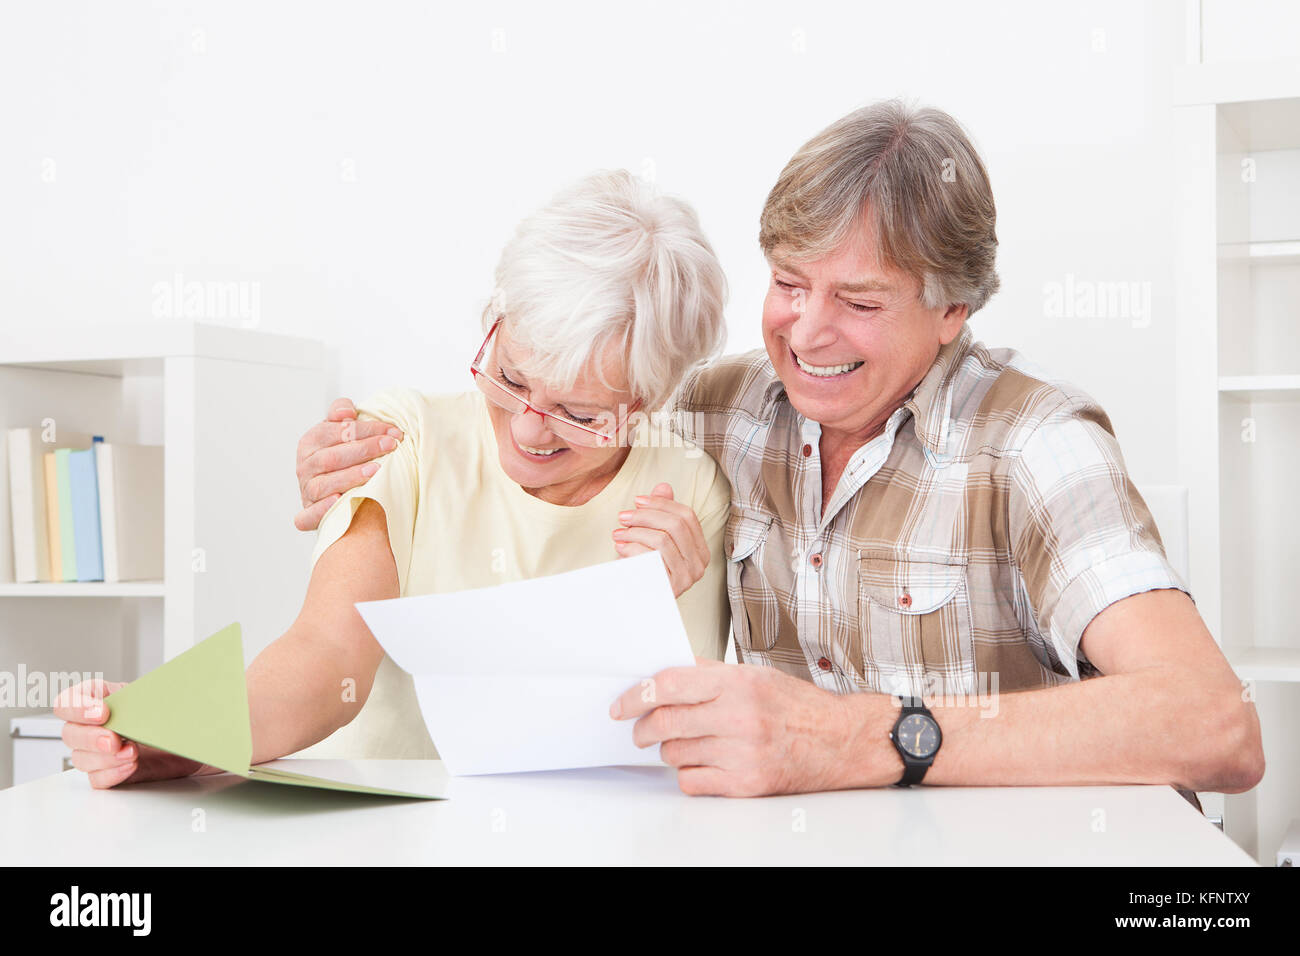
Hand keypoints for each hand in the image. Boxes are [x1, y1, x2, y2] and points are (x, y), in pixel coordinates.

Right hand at [53, 679, 215, 788]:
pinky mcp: (111, 773)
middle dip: (91, 737)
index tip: (102, 712)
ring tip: (132, 752)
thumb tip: (150, 694)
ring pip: (81, 758)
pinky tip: (131, 766)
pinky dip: (113, 774)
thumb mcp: (164, 696)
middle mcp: (96, 726)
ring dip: (104, 758)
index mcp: (104, 698)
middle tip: (114, 740)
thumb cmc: (177, 713)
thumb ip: (148, 695)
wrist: (198, 740)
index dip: (78, 706)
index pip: (70, 700)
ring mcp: (101, 752)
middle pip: (70, 733)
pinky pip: (97, 779)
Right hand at [295, 397, 403, 530]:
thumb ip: (340, 412)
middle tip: (390, 446)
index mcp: (310, 443)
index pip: (335, 432)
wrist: (335, 491)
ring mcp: (305, 492)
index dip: (365, 430)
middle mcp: (305, 467)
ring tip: (375, 470)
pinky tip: (338, 501)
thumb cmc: (342, 458)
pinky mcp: (307, 515)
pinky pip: (308, 516)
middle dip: (364, 450)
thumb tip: (347, 411)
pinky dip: (321, 510)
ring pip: (323, 485)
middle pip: (332, 457)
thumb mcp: (340, 431)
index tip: (393, 432)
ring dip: (350, 477)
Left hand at [609, 660, 897, 795]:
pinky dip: (689, 774)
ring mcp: (742, 753)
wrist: (841, 741)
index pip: (669, 685)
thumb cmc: (798, 706)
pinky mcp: (746, 784)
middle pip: (665, 722)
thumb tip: (664, 672)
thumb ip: (708, 672)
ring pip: (675, 753)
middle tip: (639, 731)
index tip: (622, 705)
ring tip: (686, 743)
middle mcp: (739, 716)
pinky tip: (703, 763)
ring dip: (670, 750)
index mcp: (738, 683)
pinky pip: (692, 781)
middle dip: (643, 728)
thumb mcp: (755, 674)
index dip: (636, 695)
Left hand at [612, 482, 709, 597]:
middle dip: (645, 516)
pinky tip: (620, 548)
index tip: (637, 500)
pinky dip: (633, 548)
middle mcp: (699, 564)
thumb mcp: (653, 537)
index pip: (687, 516)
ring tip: (618, 533)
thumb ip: (661, 513)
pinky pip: (652, 557)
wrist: (635, 603)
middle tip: (623, 516)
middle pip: (676, 525)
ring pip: (663, 539)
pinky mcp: (672, 588)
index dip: (662, 504)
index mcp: (699, 549)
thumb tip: (663, 486)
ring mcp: (688, 578)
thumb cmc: (644, 568)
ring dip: (635, 532)